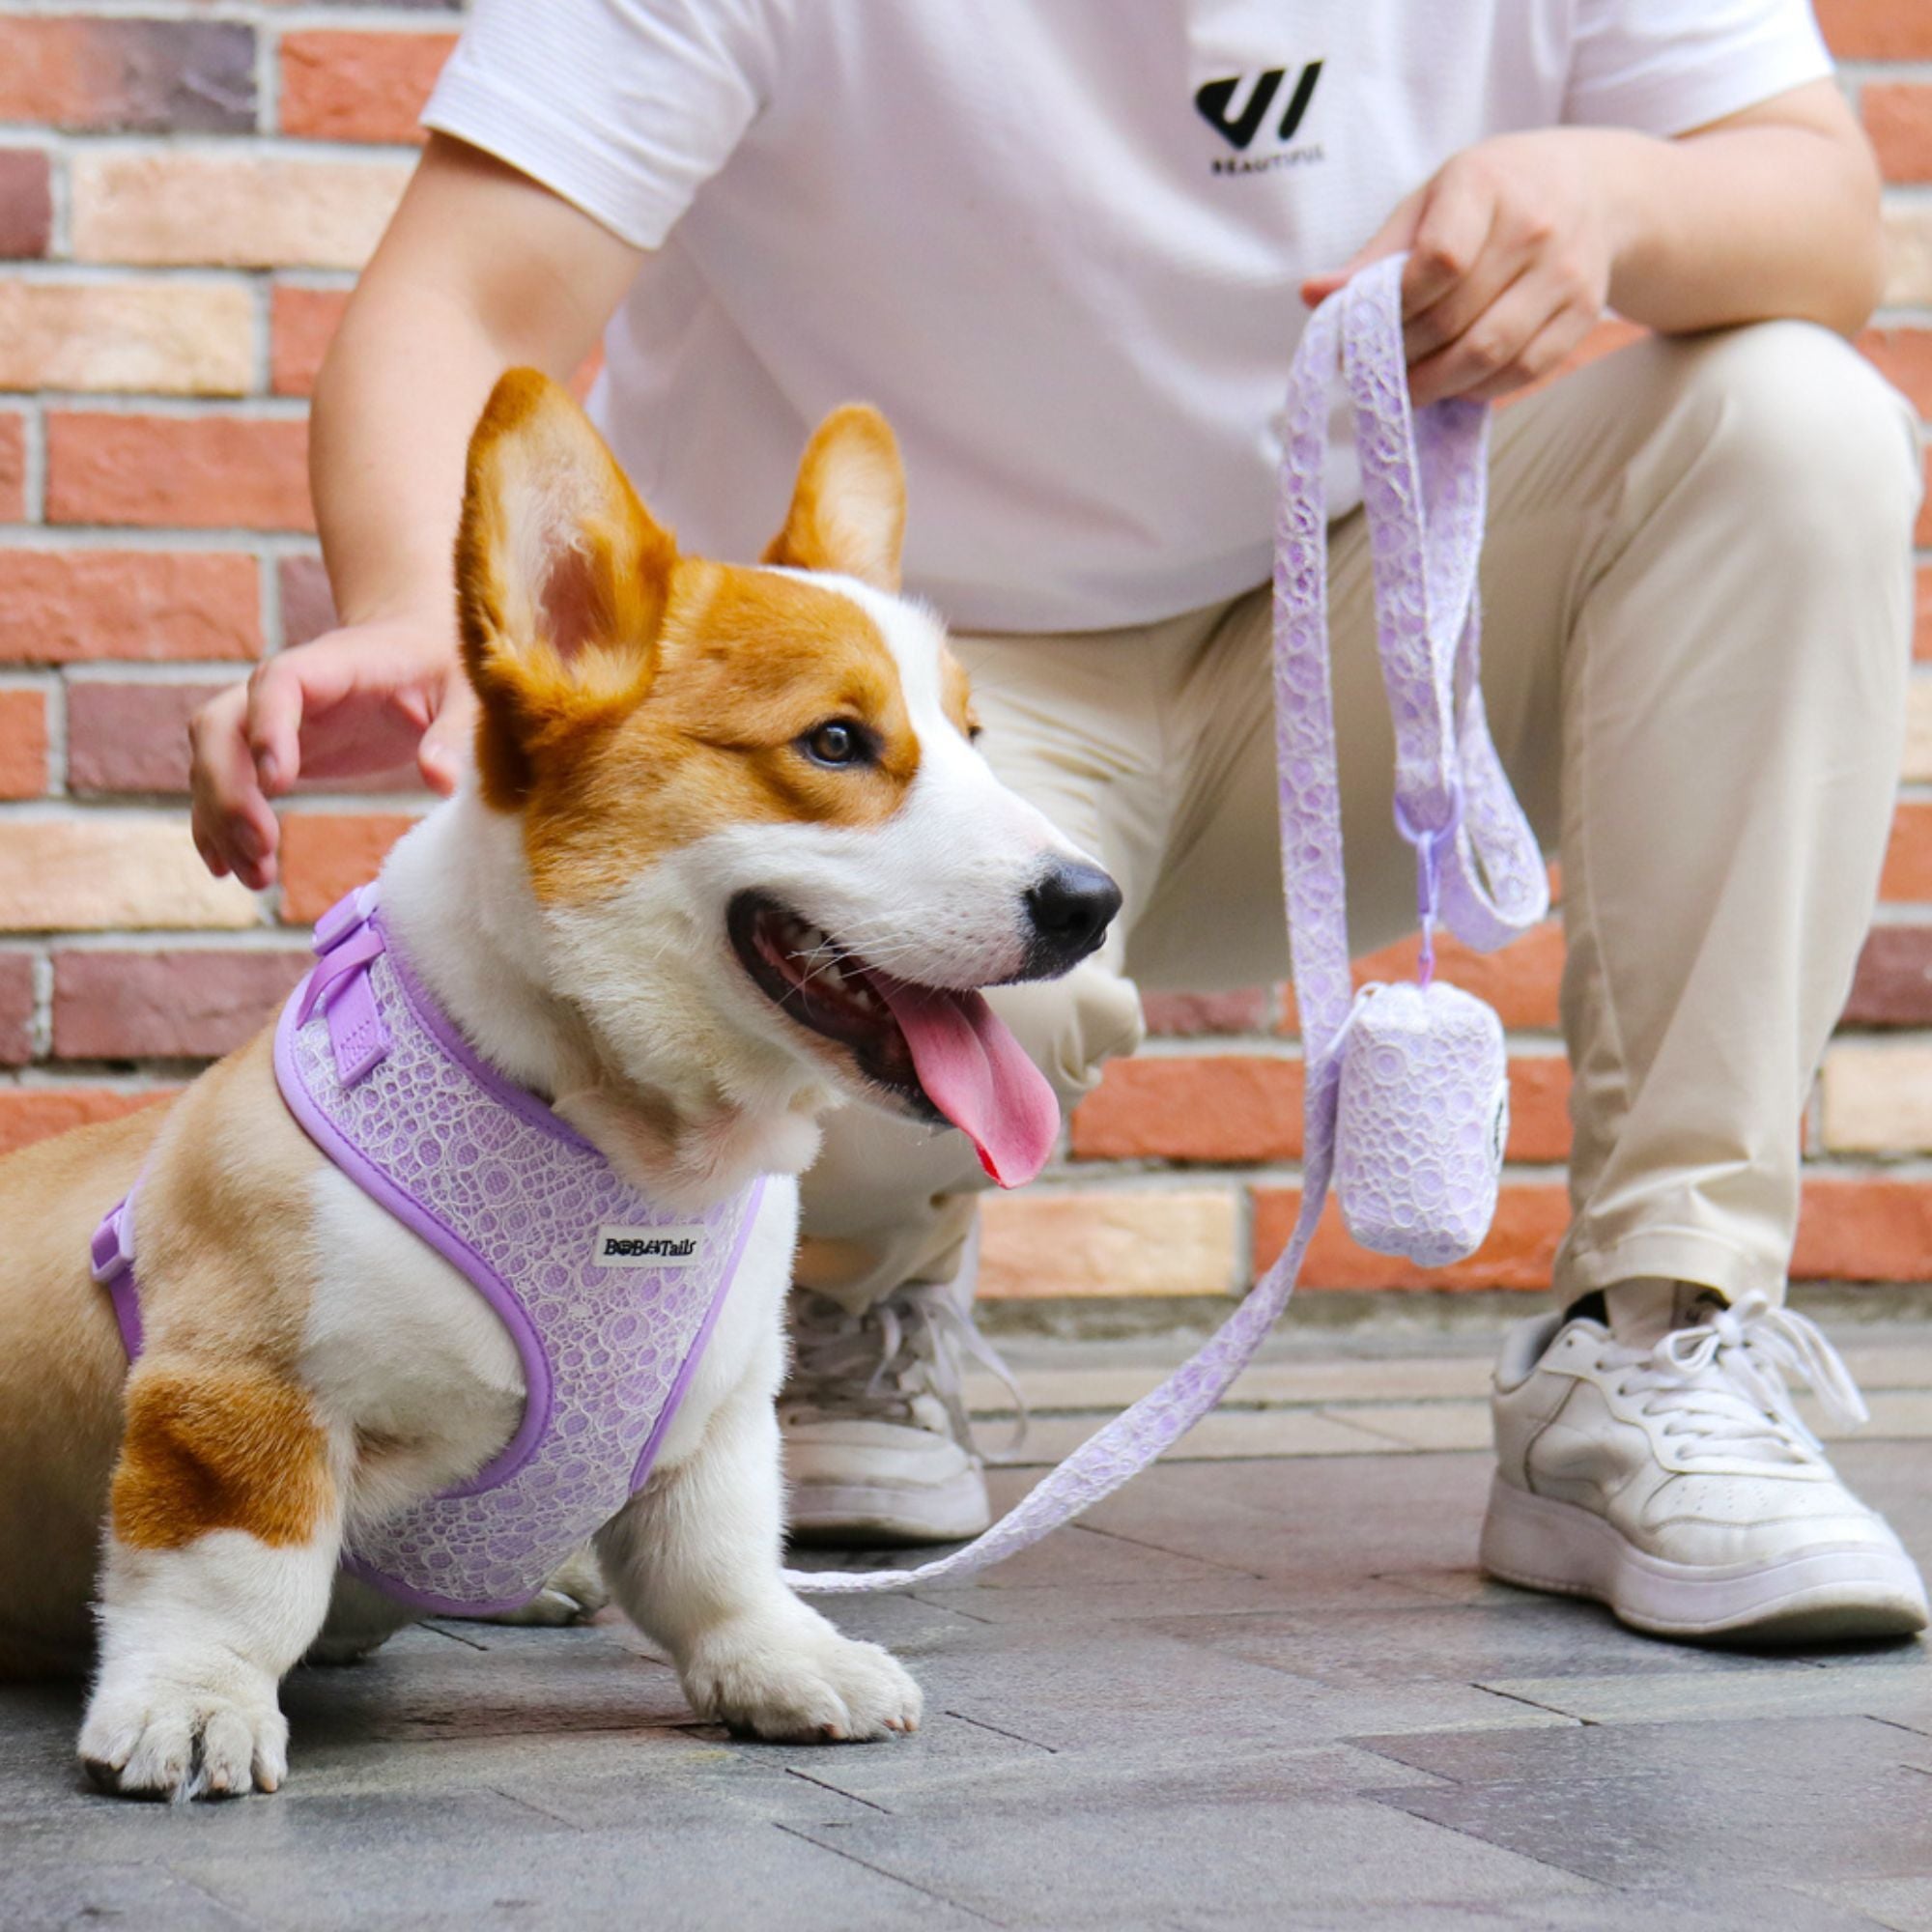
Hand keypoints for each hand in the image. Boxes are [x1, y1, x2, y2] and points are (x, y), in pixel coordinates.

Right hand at [189, 615, 472, 888]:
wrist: (413, 647)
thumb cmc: (440, 666)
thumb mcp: (463, 692)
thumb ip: (453, 732)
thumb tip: (442, 781)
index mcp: (331, 664)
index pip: (278, 683)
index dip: (268, 729)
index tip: (277, 784)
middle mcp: (280, 689)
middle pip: (220, 727)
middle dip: (228, 790)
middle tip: (262, 848)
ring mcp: (263, 719)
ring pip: (212, 761)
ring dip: (220, 820)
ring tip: (256, 878)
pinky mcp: (264, 751)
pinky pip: (221, 783)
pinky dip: (215, 824)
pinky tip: (223, 868)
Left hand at [1302, 130, 1623, 405]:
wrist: (1590, 189)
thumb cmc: (1492, 196)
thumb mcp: (1431, 202)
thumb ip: (1376, 255)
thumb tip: (1314, 296)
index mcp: (1487, 185)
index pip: (1438, 262)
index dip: (1395, 309)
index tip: (1365, 329)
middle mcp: (1536, 227)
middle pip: (1455, 319)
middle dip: (1403, 357)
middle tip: (1375, 370)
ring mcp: (1567, 272)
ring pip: (1489, 354)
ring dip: (1437, 384)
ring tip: (1408, 387)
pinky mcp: (1584, 313)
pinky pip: (1523, 371)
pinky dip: (1479, 390)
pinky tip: (1454, 383)